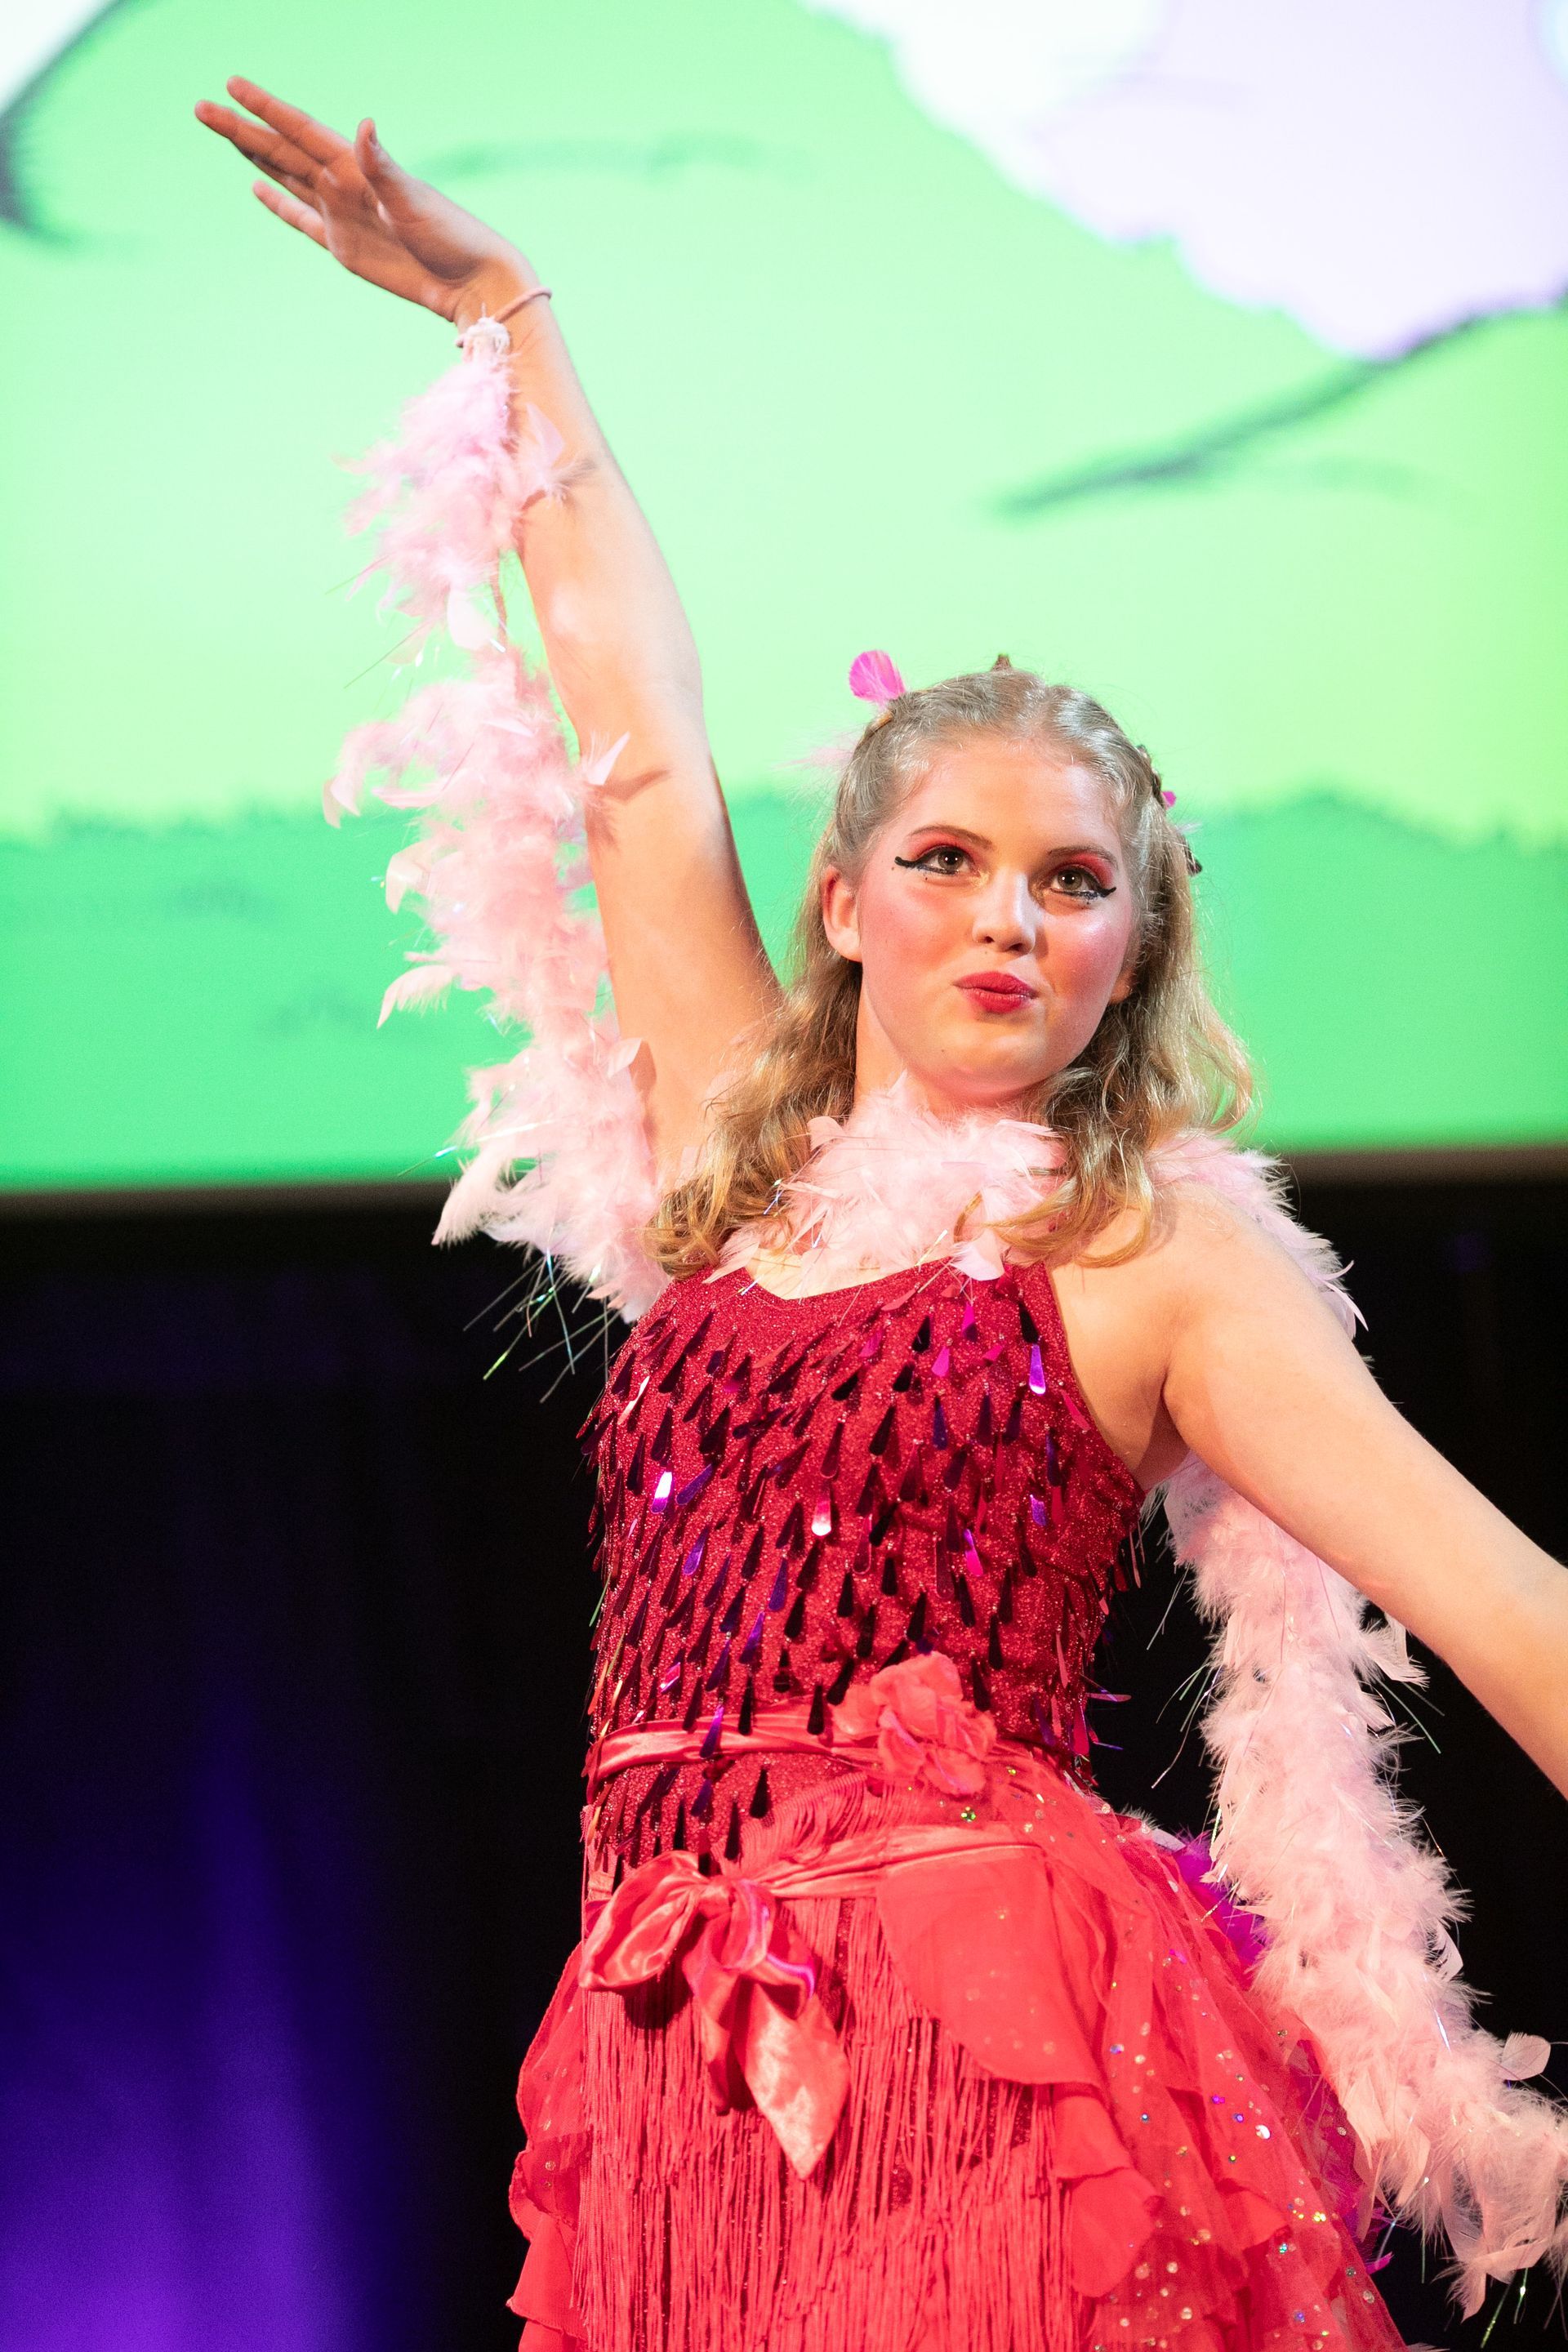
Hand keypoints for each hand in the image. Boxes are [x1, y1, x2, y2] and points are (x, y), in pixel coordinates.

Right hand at [194, 77, 532, 325]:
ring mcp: (340, 215)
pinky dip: (278, 202)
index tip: (232, 84)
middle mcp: (343, 185)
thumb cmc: (449, 235)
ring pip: (286, 176)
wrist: (469, 281)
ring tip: (223, 131)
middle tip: (201, 106)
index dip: (265, 107)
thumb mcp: (412, 200)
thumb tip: (362, 126)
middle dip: (241, 128)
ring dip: (254, 154)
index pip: (299, 130)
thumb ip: (382, 166)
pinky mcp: (343, 246)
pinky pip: (301, 218)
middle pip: (281, 150)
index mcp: (355, 167)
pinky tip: (256, 186)